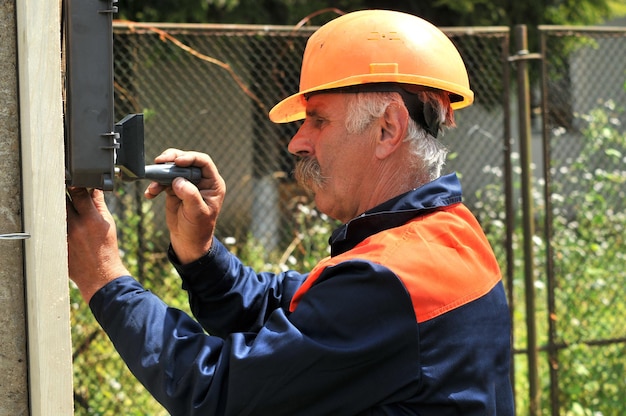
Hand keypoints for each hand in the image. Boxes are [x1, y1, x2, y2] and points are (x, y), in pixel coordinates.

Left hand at [66, 187, 129, 302]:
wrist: (101, 274)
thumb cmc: (107, 249)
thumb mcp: (108, 224)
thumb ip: (100, 205)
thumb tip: (95, 188)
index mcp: (92, 219)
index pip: (79, 193)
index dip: (76, 184)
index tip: (74, 180)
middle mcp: (76, 226)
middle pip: (63, 200)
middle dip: (64, 193)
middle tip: (65, 189)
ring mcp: (65, 236)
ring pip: (56, 213)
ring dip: (59, 207)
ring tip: (62, 206)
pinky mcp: (57, 244)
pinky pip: (52, 228)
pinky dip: (55, 222)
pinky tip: (60, 222)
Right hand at [144, 149, 225, 263]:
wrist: (187, 240)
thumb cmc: (198, 228)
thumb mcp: (197, 213)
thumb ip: (190, 195)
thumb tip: (178, 180)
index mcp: (212, 183)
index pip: (204, 162)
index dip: (191, 158)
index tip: (177, 162)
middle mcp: (200, 180)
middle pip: (186, 161)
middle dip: (172, 159)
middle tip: (159, 161)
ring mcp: (186, 183)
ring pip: (172, 168)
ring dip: (160, 172)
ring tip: (152, 180)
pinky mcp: (174, 188)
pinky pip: (163, 181)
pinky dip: (155, 185)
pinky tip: (150, 193)